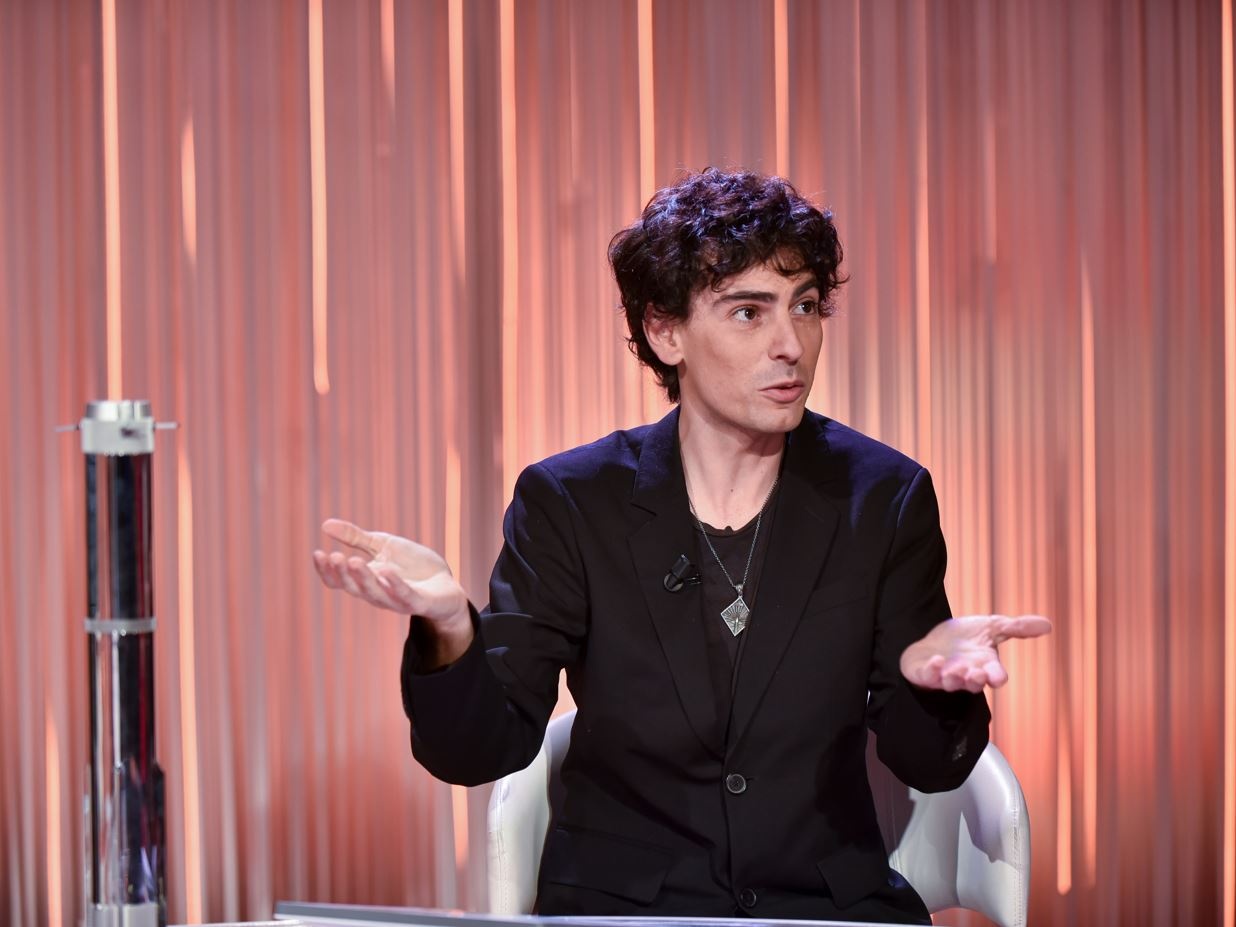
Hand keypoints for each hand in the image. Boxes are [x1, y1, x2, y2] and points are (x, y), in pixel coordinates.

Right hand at [312, 518, 469, 631]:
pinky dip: (394, 585)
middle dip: (342, 573)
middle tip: (334, 556)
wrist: (445, 581)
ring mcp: (397, 600)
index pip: (339, 581)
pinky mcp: (419, 602)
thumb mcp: (382, 545)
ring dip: (363, 578)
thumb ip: (356, 538)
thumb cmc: (411, 565)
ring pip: (375, 593)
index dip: (326, 570)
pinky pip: (405, 596)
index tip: (318, 553)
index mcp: (366, 580)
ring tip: (352, 560)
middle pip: (354, 587)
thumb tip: (325, 525)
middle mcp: (377, 593)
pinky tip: (386, 571)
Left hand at [899, 614, 1051, 692]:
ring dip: (954, 677)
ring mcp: (945, 676)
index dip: (996, 676)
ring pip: (951, 683)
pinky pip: (928, 677)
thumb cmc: (966, 637)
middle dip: (975, 681)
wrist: (935, 638)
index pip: (995, 676)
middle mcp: (967, 674)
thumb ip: (1016, 628)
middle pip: (974, 684)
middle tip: (977, 675)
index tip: (997, 676)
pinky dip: (931, 671)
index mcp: (985, 665)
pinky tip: (935, 660)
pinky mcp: (925, 673)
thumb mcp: (991, 627)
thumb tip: (1048, 625)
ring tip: (956, 668)